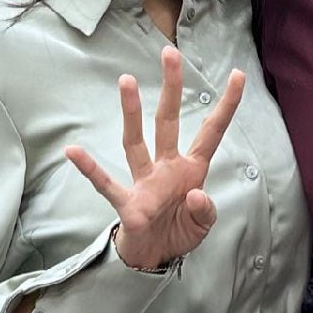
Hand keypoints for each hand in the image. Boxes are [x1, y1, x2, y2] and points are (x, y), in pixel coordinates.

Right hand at [65, 45, 244, 270]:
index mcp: (191, 169)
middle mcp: (166, 167)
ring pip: (136, 141)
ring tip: (127, 82)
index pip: (211, 131)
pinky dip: (90, 169)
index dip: (226, 105)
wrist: (154, 258)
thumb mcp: (202, 225)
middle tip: (171, 53)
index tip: (239, 75)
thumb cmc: (178, 232)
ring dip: (131, 113)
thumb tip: (195, 194)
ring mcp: (144, 182)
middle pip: (168, 120)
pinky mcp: (127, 203)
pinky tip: (74, 151)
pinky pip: (105, 183)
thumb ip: (205, 210)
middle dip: (171, 88)